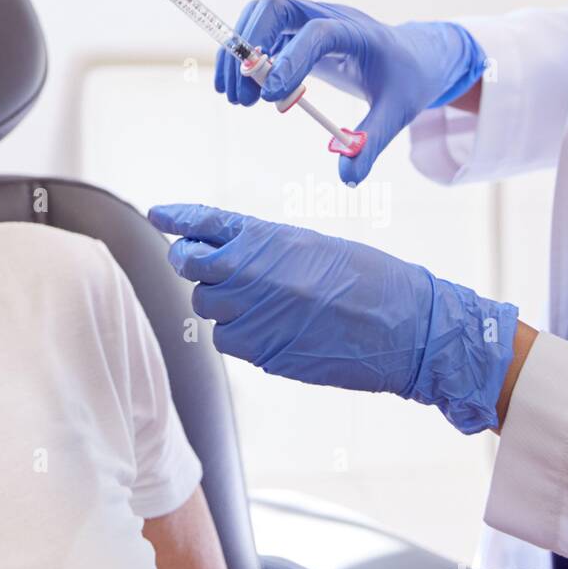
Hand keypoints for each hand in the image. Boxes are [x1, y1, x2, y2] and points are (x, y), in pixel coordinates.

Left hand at [148, 203, 518, 434]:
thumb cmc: (368, 279)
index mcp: (268, 239)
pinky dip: (240, 334)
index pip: (206, 222)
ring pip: (209, 307)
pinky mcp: (264, 354)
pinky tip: (273, 328)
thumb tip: (220, 252)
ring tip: (265, 301)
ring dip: (223, 303)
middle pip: (192, 267)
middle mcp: (253, 274)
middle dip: (193, 264)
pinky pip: (229, 340)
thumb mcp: (313, 245)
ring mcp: (256, 316)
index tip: (159, 214)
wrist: (408, 328)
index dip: (179, 217)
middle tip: (205, 264)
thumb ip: (262, 246)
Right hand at [214, 0, 485, 182]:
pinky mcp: (296, 32)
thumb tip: (348, 177)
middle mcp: (327, 16)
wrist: (414, 57)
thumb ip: (371, 141)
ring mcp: (308, 19)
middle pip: (275, 7)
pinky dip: (243, 58)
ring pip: (259, 16)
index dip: (291, 61)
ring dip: (239, 54)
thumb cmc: (406, 80)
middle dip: (248, 45)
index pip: (319, 33)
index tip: (271, 99)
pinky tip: (241, 91)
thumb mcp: (397, 112)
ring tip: (237, 99)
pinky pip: (260, 34)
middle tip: (241, 95)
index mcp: (358, 32)